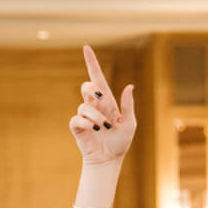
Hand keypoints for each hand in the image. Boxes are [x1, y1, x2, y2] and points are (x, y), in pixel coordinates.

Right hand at [70, 45, 136, 167]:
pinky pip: (77, 119)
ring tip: (105, 128)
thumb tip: (130, 86)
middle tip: (101, 98)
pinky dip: (87, 123)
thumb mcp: (130, 124)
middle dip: (91, 89)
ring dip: (97, 117)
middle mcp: (94, 106)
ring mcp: (85, 116)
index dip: (92, 63)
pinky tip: (95, 130)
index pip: (97, 78)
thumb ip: (128, 106)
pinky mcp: (77, 127)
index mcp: (107, 102)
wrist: (109, 159)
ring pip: (84, 106)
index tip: (86, 48)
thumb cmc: (120, 142)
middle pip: (86, 86)